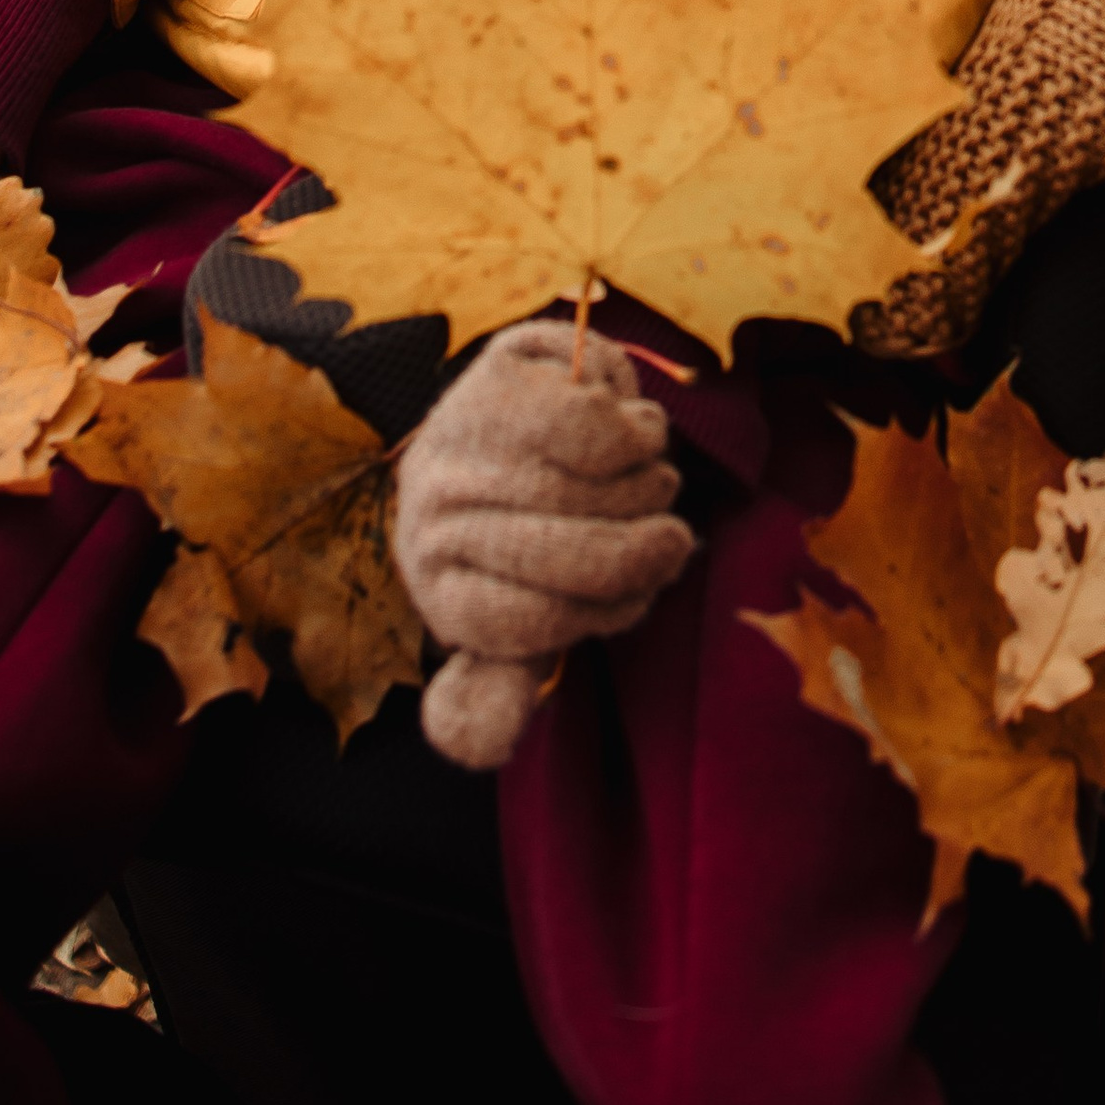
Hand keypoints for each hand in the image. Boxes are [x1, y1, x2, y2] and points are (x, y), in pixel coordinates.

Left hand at [394, 318, 695, 771]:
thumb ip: (498, 694)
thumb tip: (487, 742)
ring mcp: (463, 428)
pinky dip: (636, 429)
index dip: (607, 612)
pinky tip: (631, 432)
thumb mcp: (507, 625)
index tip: (633, 597)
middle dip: (643, 552)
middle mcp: (434, 502)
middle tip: (670, 541)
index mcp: (435, 576)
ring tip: (646, 484)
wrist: (493, 425)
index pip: (531, 621)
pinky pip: (594, 413)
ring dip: (648, 486)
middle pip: (572, 553)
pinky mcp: (505, 362)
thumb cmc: (516, 541)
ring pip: (596, 482)